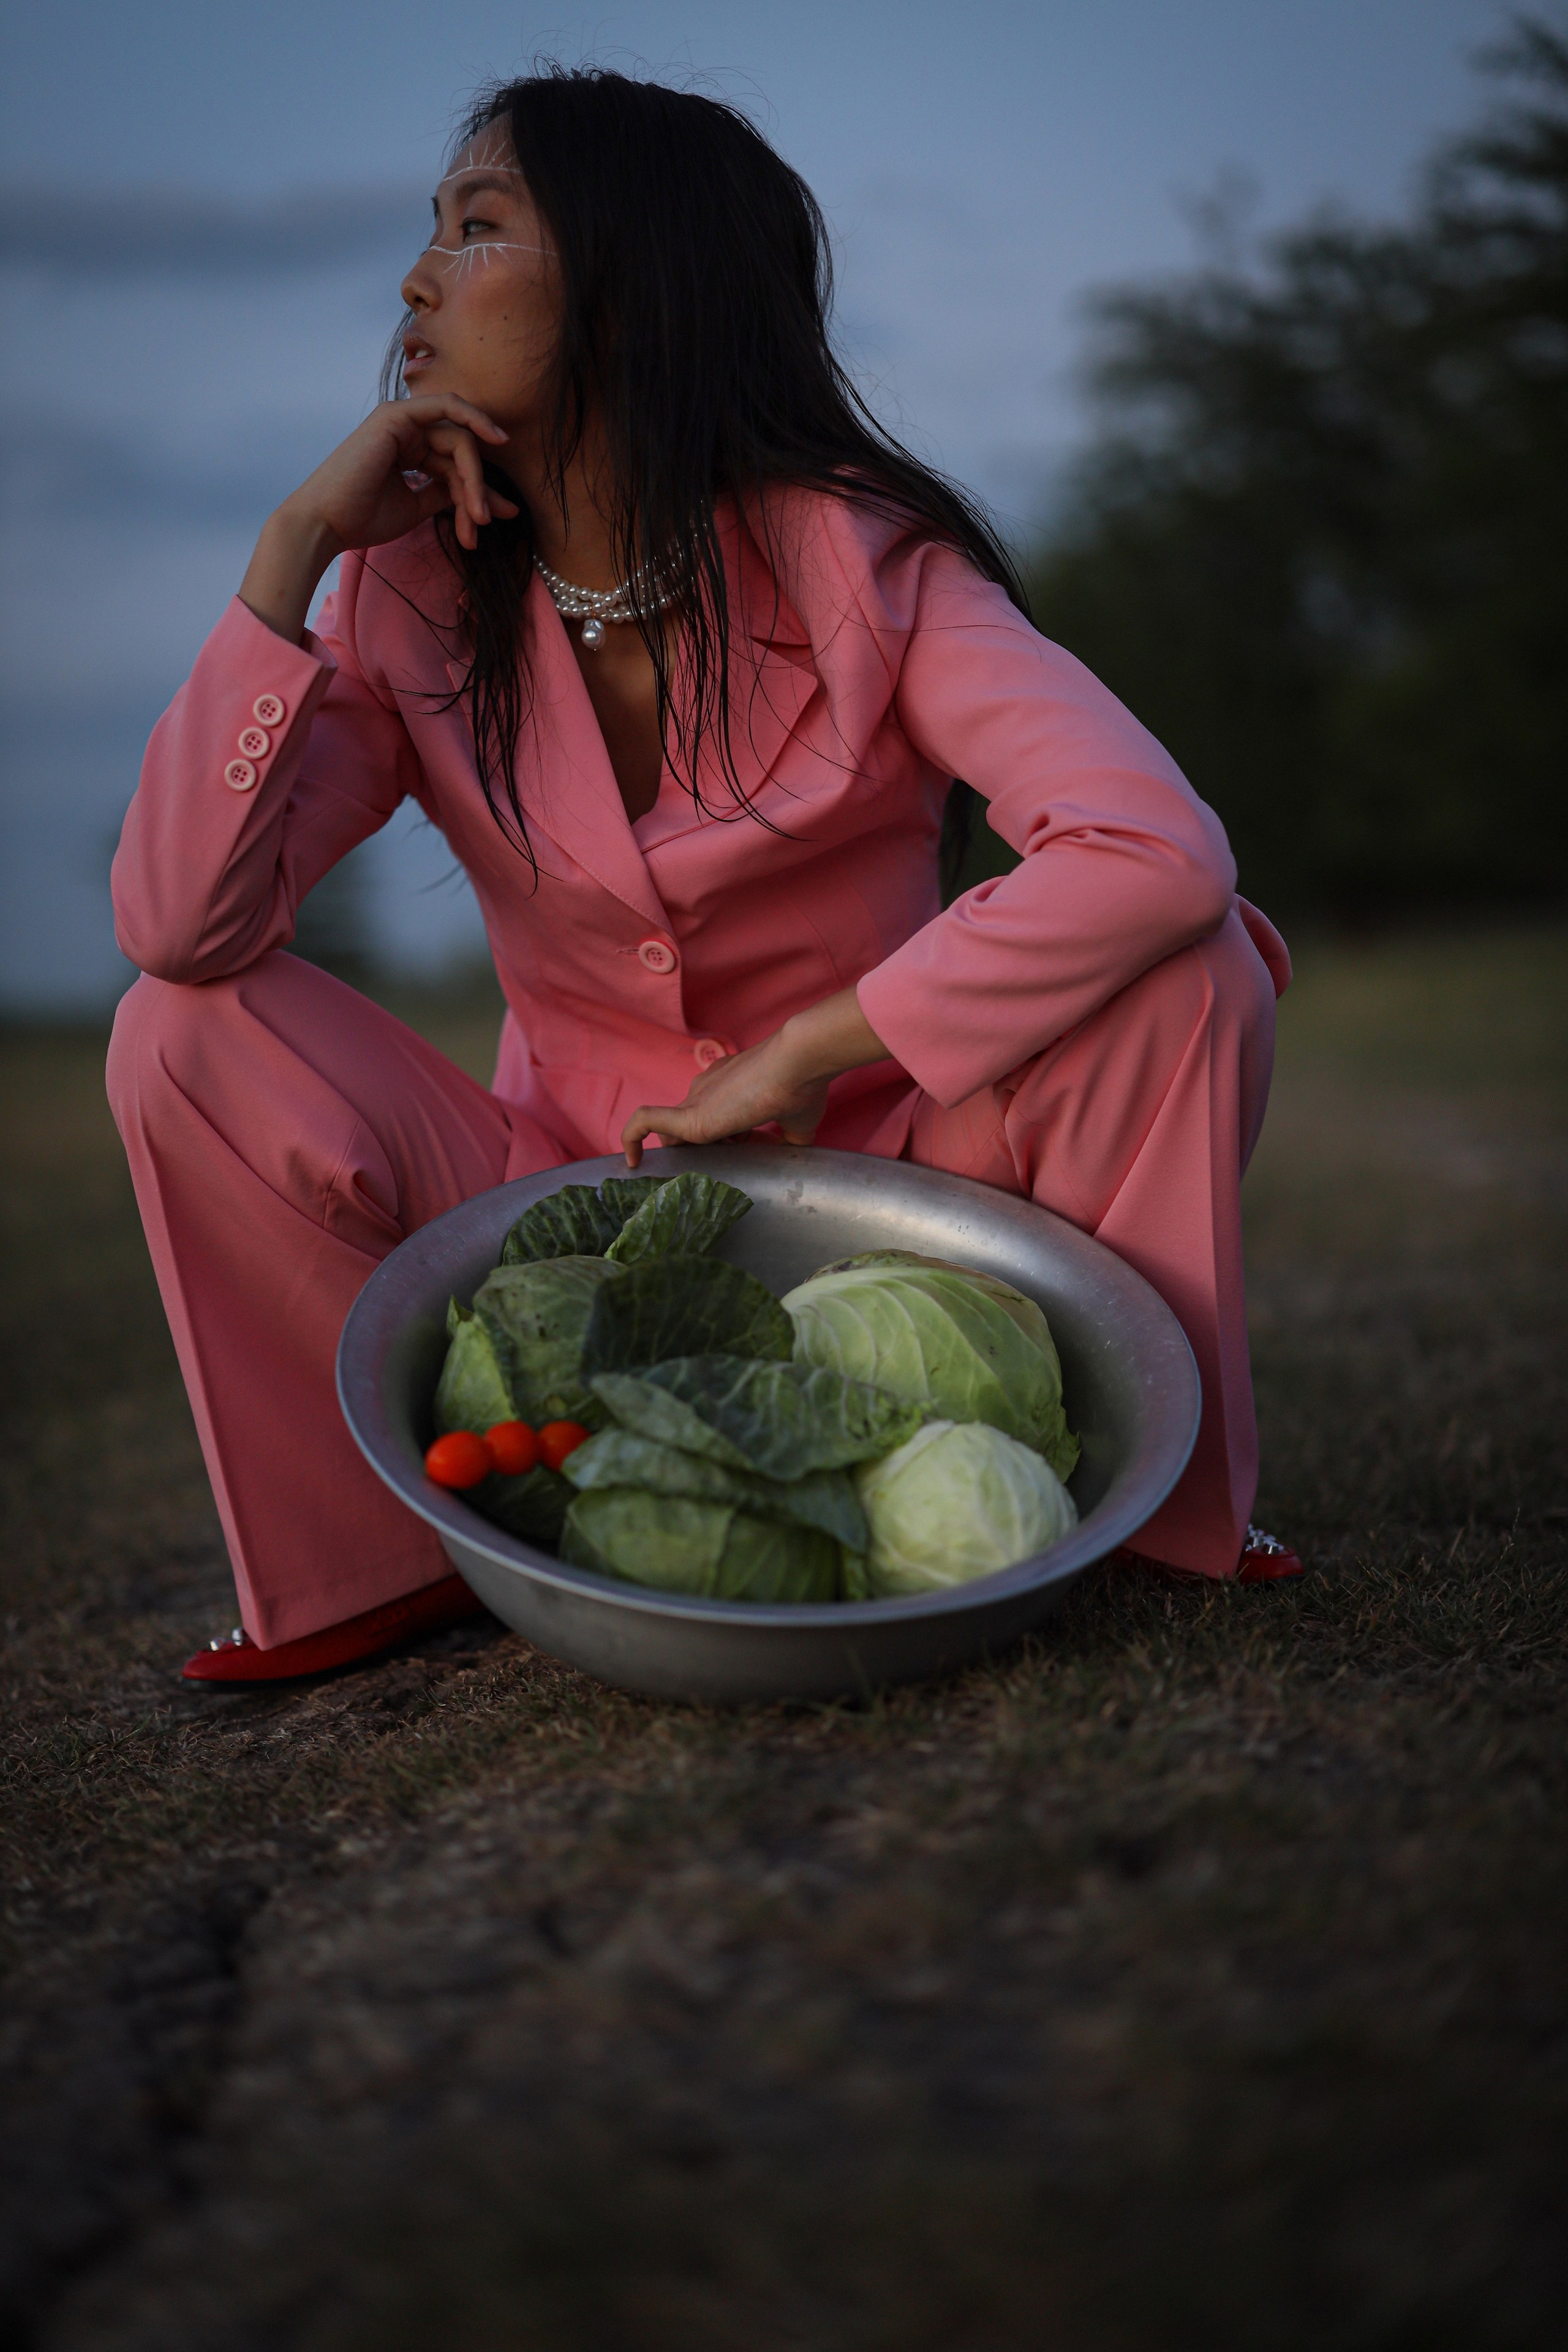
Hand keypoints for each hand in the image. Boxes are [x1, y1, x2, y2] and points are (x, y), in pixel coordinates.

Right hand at [239, 396, 518, 641]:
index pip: (455, 464)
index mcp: (408, 450)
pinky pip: (447, 408)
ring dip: (474, 480)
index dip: (480, 490)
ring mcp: (401, 420)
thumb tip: (481, 497)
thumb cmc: (363, 519)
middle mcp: (405, 431)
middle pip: (462, 452)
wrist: (327, 523)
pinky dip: (474, 418)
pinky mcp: (397, 417)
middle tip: (487, 523)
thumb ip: (445, 492)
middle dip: (480, 488)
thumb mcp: (416, 506)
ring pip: (459, 441)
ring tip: (478, 517)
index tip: (504, 517)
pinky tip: (497, 438)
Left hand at [621, 987, 888, 1166]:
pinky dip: (632, 1138)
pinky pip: (645, 1122)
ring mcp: (696, 1099)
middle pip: (689, 1129)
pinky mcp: (690, 1115)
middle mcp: (706, 1089)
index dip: (726, 1143)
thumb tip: (793, 1162)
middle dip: (705, 1155)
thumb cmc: (802, 1086)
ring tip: (697, 1184)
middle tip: (727, 1175)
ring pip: (672, 1133)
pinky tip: (632, 1164)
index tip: (745, 1157)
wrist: (799, 1063)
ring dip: (685, 1158)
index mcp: (727, 1086)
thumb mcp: (798, 1123)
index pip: (712, 1117)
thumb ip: (789, 1142)